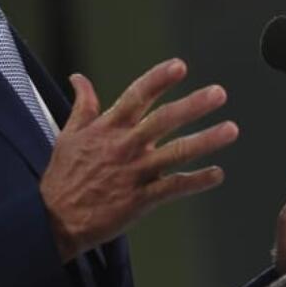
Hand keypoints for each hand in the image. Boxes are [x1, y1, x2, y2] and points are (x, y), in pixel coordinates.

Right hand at [40, 58, 237, 262]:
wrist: (54, 220)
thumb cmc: (62, 177)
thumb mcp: (68, 134)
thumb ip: (82, 104)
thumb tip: (78, 78)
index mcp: (108, 128)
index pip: (137, 95)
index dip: (158, 79)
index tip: (179, 66)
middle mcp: (125, 146)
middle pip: (163, 120)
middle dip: (193, 105)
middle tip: (218, 93)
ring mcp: (134, 173)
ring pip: (176, 153)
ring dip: (206, 140)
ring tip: (231, 129)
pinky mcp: (140, 199)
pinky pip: (174, 187)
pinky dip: (197, 181)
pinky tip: (217, 174)